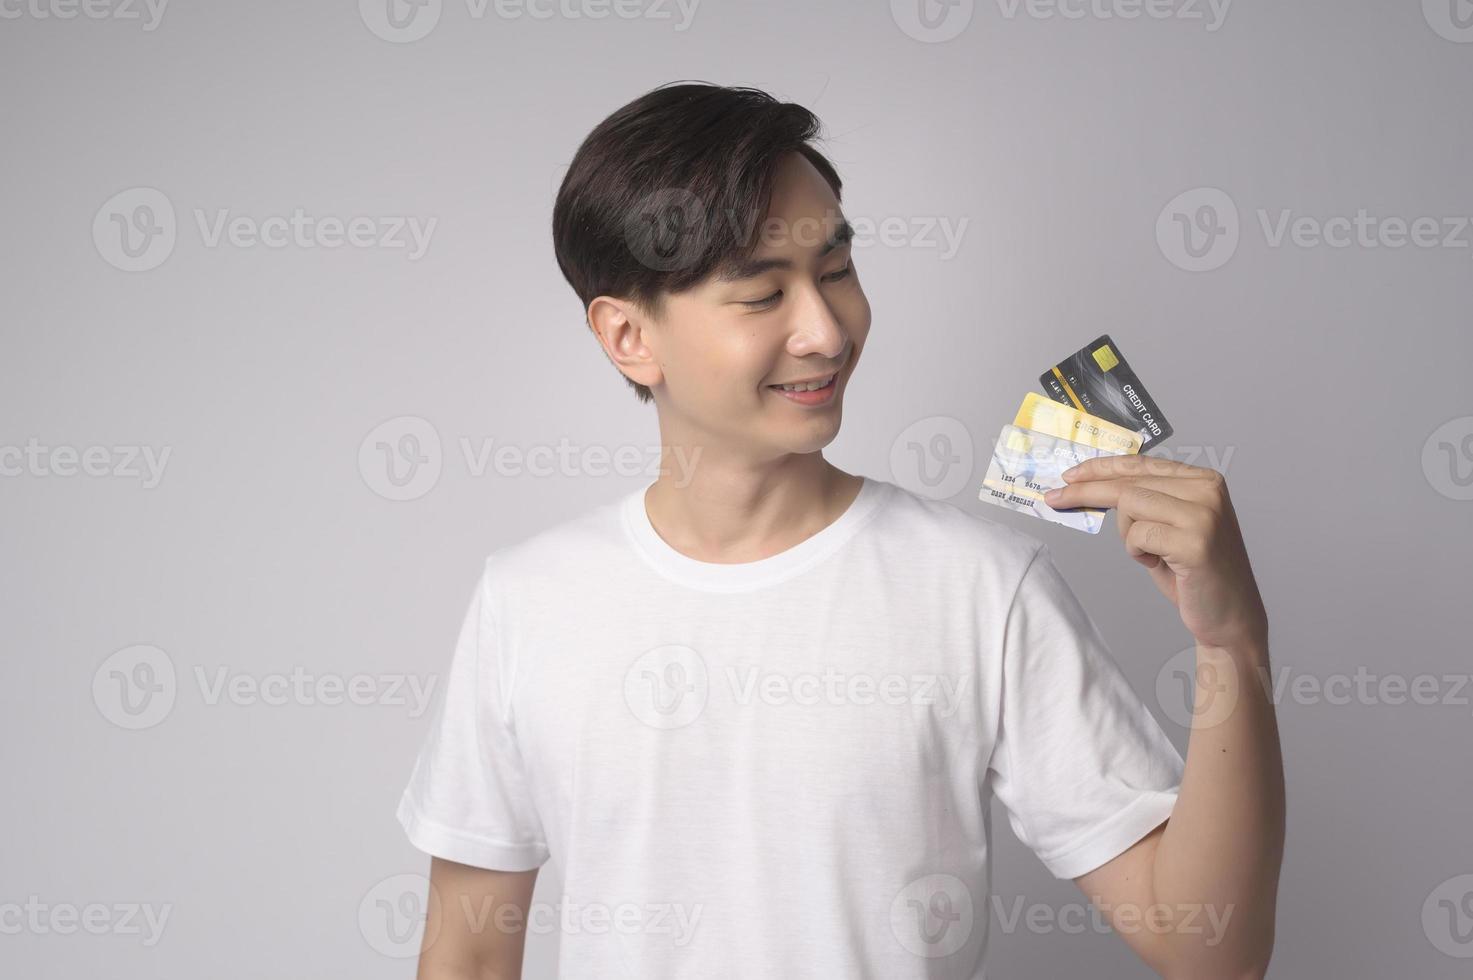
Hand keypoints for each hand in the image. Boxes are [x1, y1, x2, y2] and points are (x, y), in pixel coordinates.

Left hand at [1043, 455, 1266, 650]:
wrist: (1230, 616)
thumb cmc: (1194, 573)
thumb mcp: (1169, 527)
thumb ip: (1145, 501)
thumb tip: (1091, 485)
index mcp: (1203, 480)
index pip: (1140, 464)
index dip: (1100, 468)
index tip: (1069, 474)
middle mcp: (1207, 490)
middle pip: (1128, 483)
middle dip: (1086, 493)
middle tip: (1055, 499)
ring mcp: (1204, 514)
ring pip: (1129, 507)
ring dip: (1127, 536)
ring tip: (1152, 554)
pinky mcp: (1195, 541)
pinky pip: (1138, 536)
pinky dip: (1137, 553)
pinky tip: (1161, 564)